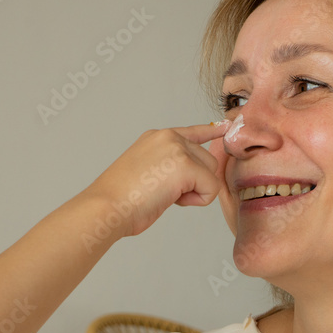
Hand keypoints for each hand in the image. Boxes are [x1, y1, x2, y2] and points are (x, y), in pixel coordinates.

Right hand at [79, 122, 229, 237]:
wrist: (106, 206)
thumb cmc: (119, 199)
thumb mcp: (145, 172)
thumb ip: (168, 166)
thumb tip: (192, 177)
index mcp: (156, 137)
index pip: (193, 131)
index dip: (211, 132)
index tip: (226, 126)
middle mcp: (168, 137)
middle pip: (207, 160)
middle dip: (194, 182)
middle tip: (163, 192)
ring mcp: (178, 149)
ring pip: (210, 174)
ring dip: (194, 192)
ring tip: (163, 195)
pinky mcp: (186, 166)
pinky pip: (210, 188)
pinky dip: (196, 201)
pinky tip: (171, 200)